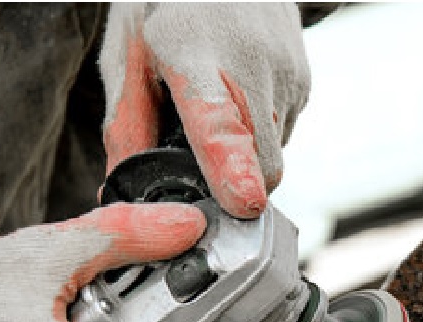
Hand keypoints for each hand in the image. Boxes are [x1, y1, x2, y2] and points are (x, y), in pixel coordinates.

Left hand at [99, 3, 310, 217]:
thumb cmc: (164, 12)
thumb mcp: (129, 56)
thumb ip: (127, 126)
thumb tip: (119, 193)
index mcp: (190, 54)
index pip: (217, 120)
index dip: (231, 167)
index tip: (244, 202)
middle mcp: (249, 63)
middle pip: (259, 162)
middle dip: (235, 182)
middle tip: (200, 159)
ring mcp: (285, 72)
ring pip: (274, 156)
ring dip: (247, 154)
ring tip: (219, 106)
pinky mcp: (304, 79)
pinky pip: (284, 134)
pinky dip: (261, 132)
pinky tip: (239, 95)